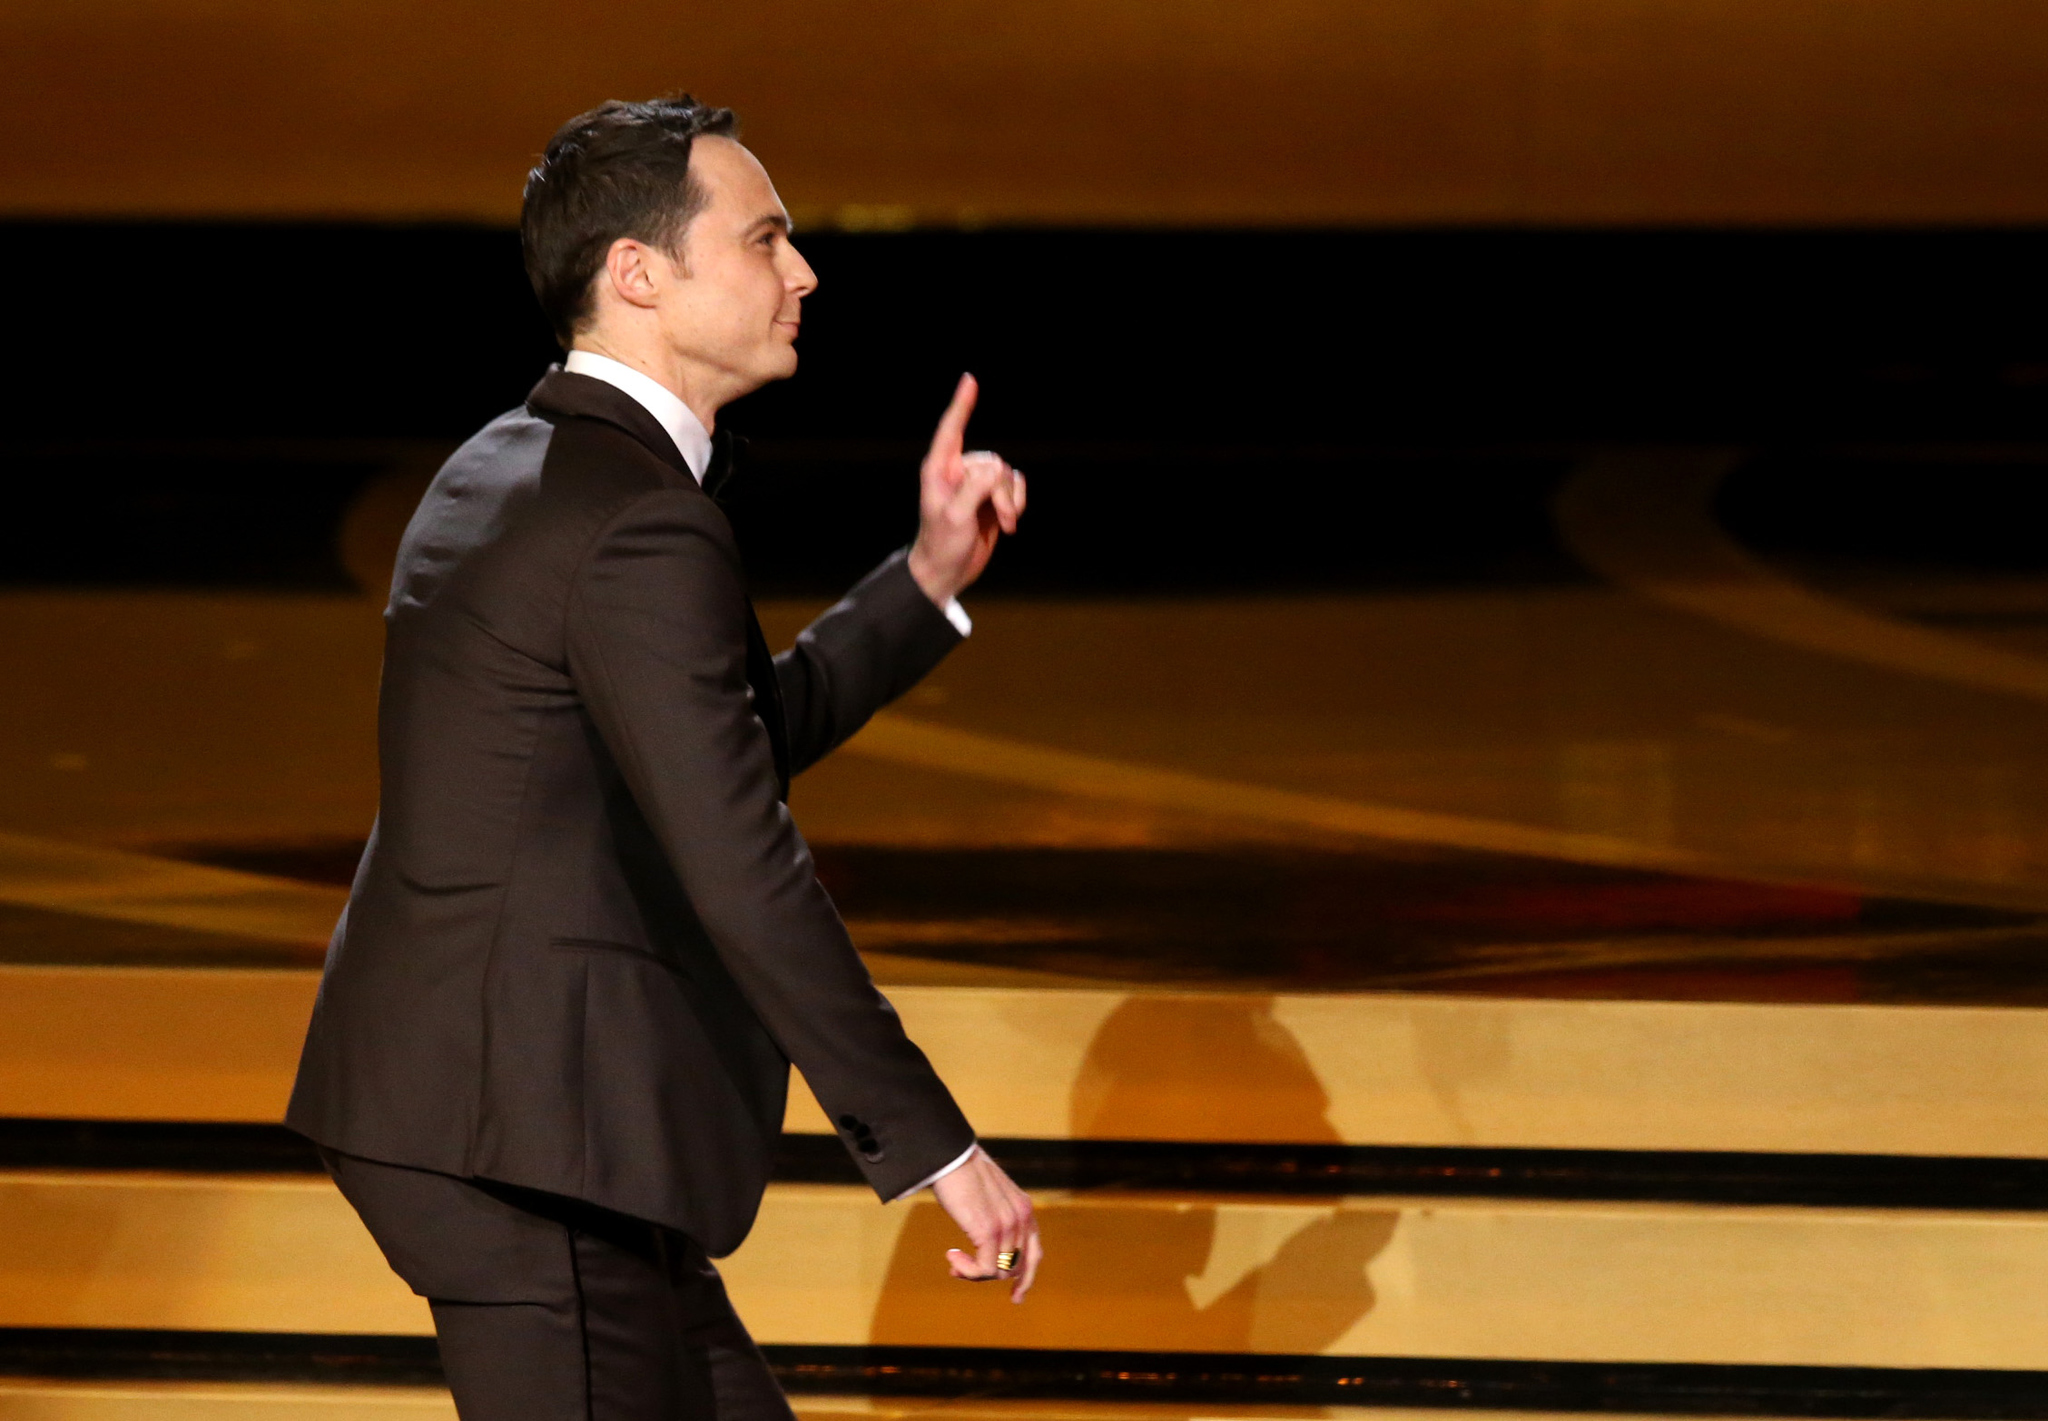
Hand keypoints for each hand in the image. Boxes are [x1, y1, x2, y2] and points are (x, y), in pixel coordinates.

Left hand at [906, 374, 1025, 607]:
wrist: (948, 572)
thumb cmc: (942, 544)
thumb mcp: (955, 516)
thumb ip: (974, 488)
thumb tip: (997, 470)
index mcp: (939, 470)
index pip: (951, 429)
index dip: (962, 404)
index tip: (969, 380)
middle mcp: (957, 472)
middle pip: (993, 462)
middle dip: (1000, 491)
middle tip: (998, 518)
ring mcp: (976, 485)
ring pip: (1007, 475)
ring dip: (1010, 501)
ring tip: (1004, 524)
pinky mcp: (992, 499)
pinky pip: (1015, 486)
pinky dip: (1017, 503)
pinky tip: (1009, 522)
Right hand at [930, 1145, 1041, 1303]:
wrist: (951, 1157)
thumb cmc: (963, 1175)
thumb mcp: (990, 1198)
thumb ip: (998, 1219)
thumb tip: (990, 1251)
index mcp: (1025, 1210)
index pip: (1035, 1255)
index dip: (1026, 1279)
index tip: (1016, 1297)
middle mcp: (1022, 1219)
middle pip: (1014, 1268)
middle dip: (988, 1275)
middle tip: (960, 1270)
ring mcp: (1008, 1226)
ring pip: (998, 1272)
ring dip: (972, 1273)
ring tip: (953, 1261)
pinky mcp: (989, 1231)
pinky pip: (984, 1269)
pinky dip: (966, 1270)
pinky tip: (951, 1255)